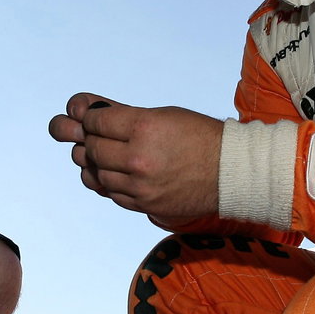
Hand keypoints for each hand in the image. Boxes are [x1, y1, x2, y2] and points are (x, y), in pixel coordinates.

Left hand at [48, 92, 220, 217]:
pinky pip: (112, 194)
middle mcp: (139, 158)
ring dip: (98, 164)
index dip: (91, 119)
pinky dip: (110, 183)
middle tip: (99, 137)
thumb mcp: (163, 115)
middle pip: (93, 149)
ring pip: (98, 174)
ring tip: (110, 156)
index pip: (96, 122)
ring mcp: (141, 185)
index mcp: (145, 127)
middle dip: (92, 141)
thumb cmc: (198, 136)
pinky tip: (119, 173)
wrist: (229, 172)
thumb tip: (85, 108)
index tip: (94, 120)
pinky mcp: (145, 205)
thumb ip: (122, 114)